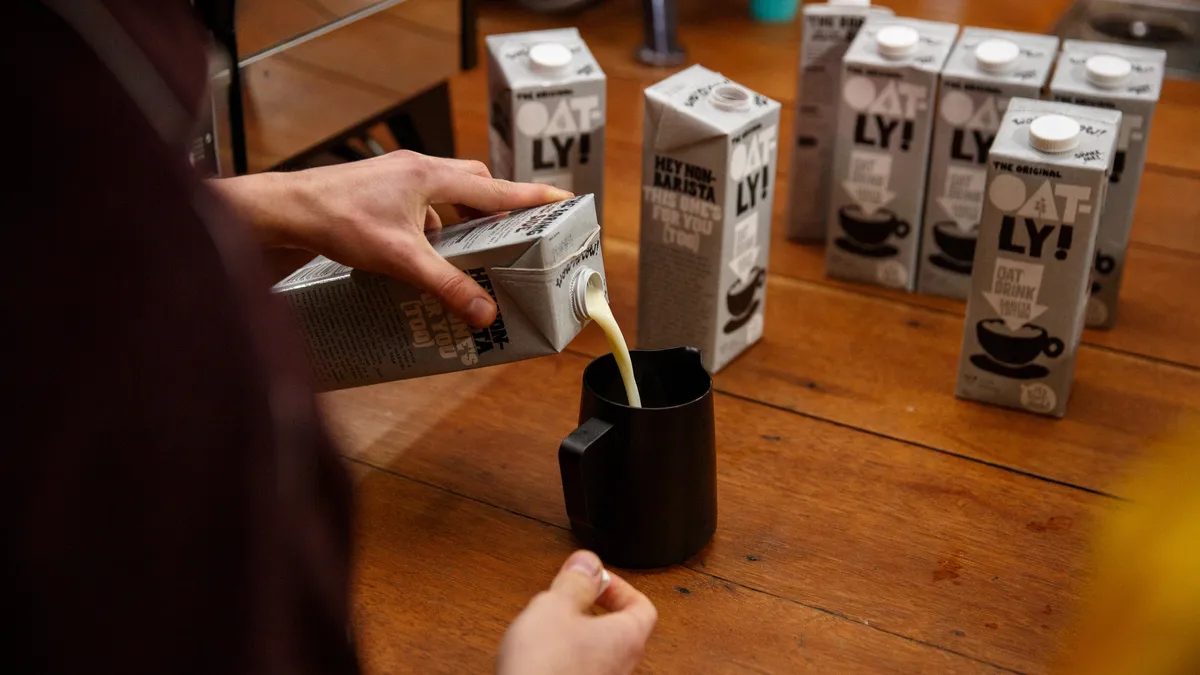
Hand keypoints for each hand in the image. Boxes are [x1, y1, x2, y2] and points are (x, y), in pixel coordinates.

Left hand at [211, 151, 572, 326]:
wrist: (283, 210)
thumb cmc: (336, 221)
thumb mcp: (400, 258)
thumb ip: (446, 285)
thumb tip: (483, 312)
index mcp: (431, 177)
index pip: (496, 188)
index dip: (532, 197)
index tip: (564, 200)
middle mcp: (418, 170)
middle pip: (474, 185)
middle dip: (497, 210)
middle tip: (515, 236)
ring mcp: (397, 178)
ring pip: (446, 195)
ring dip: (461, 222)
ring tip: (469, 255)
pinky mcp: (380, 191)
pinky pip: (421, 205)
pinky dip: (432, 228)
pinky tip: (423, 256)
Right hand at [497, 550, 656, 674]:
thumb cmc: (545, 669)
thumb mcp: (554, 607)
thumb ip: (574, 581)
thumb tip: (588, 563)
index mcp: (626, 637)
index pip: (643, 605)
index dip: (619, 587)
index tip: (593, 580)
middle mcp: (622, 666)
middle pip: (621, 629)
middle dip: (594, 609)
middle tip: (570, 598)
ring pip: (599, 652)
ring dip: (577, 634)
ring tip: (550, 624)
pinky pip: (581, 670)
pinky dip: (565, 657)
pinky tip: (540, 654)